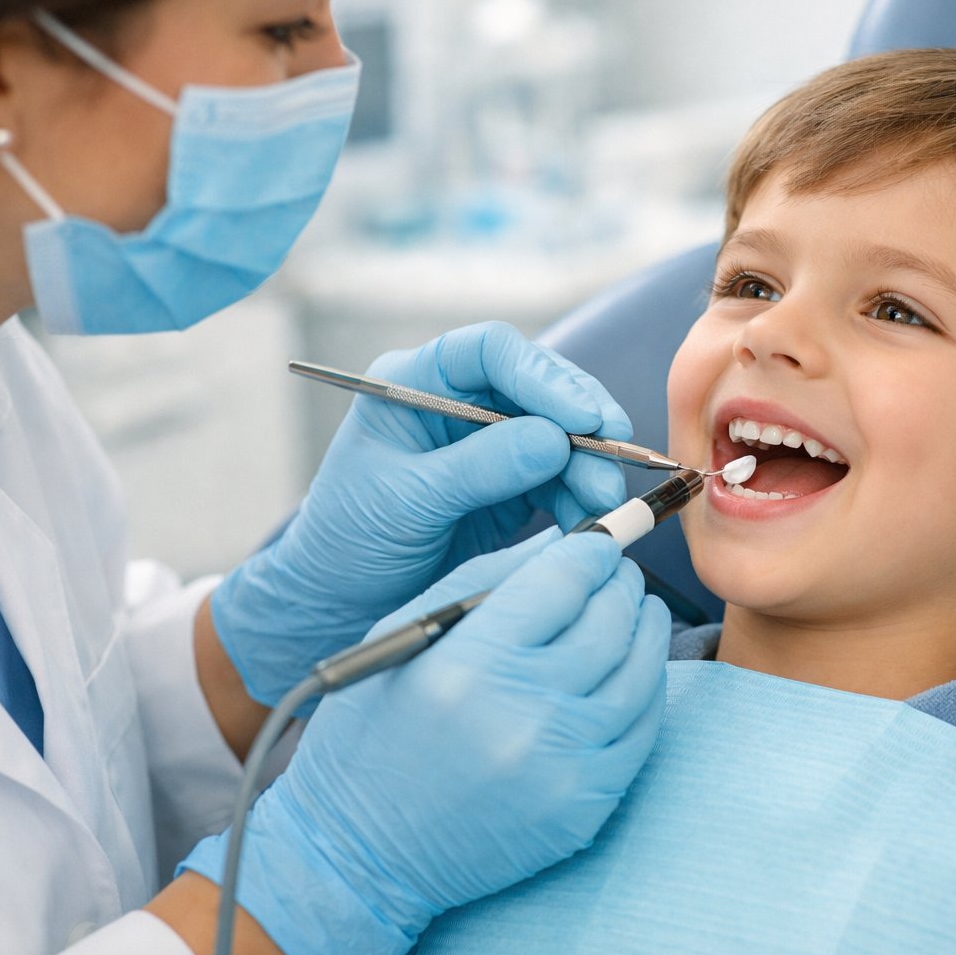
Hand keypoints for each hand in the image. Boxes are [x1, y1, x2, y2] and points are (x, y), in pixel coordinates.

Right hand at [181, 530, 670, 954]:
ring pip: (640, 670)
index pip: (563, 580)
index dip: (591, 551)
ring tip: (636, 610)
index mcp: (469, 662)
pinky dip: (646, 688)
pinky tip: (633, 668)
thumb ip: (485, 580)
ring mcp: (561, 765)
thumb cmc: (369, 736)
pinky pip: (642, 729)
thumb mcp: (405, 639)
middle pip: (610, 620)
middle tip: (617, 573)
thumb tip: (560, 541)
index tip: (598, 543)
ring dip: (644, 628)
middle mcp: (523, 713)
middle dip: (621, 583)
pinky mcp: (584, 806)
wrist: (360, 854)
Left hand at [212, 321, 632, 705]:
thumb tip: (554, 440)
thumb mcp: (407, 501)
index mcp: (416, 383)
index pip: (489, 352)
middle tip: (616, 449)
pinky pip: (560, 478)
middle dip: (582, 418)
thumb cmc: (349, 541)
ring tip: (602, 501)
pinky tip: (589, 519)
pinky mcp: (510, 486)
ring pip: (559, 434)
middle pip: (537, 386)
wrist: (339, 603)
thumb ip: (479, 468)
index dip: (542, 375)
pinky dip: (579, 496)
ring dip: (589, 464)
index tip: (582, 415)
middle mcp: (458, 403)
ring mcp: (488, 444)